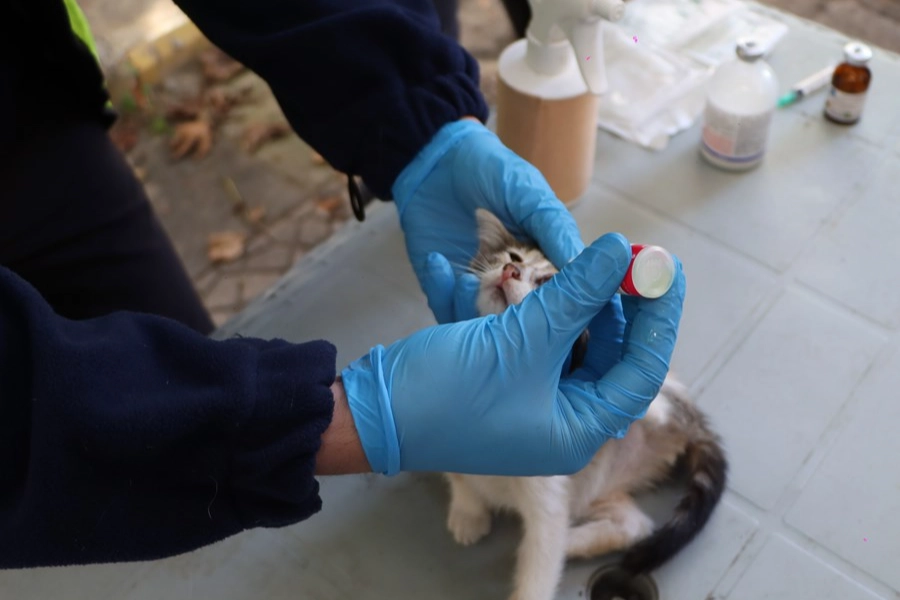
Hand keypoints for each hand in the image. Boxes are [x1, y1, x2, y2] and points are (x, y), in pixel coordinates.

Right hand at [341, 234, 685, 475]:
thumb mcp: (520, 340)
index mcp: (577, 430)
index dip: (660, 318)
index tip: (668, 269)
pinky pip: (549, 341)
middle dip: (625, 306)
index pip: (641, 371)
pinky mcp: (512, 379)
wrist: (373, 408)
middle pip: (615, 358)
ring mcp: (537, 401)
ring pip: (582, 346)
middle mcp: (564, 420)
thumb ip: (574, 294)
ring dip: (588, 304)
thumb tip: (621, 251)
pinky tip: (557, 280)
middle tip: (633, 257)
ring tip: (599, 262)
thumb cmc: (449, 391)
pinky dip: (555, 310)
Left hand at [393, 119, 586, 323]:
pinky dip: (443, 291)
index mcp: (549, 264)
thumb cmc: (490, 170)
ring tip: (469, 281)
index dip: (562, 312)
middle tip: (502, 298)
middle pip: (524, 324)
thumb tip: (581, 263)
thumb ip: (553, 227)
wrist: (436, 161)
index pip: (564, 301)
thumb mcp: (528, 192)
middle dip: (512, 317)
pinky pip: (447, 309)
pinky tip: (439, 261)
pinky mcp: (447, 290)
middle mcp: (518, 284)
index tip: (555, 313)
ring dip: (474, 307)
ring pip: (484, 327)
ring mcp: (482, 292)